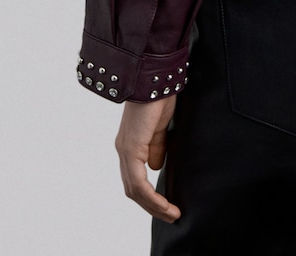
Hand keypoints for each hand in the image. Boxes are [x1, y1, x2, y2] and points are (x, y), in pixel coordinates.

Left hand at [114, 97, 180, 221]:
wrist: (155, 79)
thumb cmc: (159, 97)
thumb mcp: (160, 127)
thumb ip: (157, 146)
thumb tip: (156, 167)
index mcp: (130, 145)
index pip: (135, 179)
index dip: (150, 196)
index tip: (168, 206)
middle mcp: (123, 150)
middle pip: (133, 189)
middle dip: (152, 206)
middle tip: (171, 215)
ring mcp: (125, 150)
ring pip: (134, 190)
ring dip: (153, 206)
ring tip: (171, 214)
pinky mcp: (131, 148)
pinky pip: (139, 182)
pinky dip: (151, 197)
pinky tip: (165, 204)